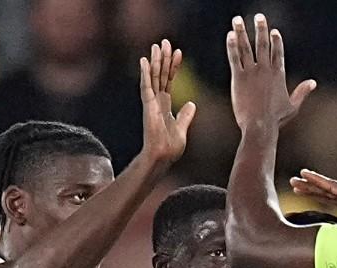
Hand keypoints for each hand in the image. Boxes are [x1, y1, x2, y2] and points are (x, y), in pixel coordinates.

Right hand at [139, 39, 195, 165]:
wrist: (162, 158)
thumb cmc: (170, 148)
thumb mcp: (182, 128)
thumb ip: (186, 116)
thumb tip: (192, 104)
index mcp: (165, 105)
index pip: (169, 81)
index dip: (173, 66)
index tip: (178, 52)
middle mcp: (157, 101)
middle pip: (160, 75)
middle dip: (163, 58)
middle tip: (165, 41)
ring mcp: (151, 103)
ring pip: (153, 77)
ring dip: (155, 60)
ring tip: (157, 45)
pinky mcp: (147, 106)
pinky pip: (146, 86)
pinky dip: (144, 73)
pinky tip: (144, 60)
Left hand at [227, 14, 315, 130]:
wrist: (259, 126)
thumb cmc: (276, 119)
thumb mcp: (293, 106)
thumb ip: (302, 92)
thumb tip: (313, 82)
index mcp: (278, 75)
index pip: (278, 52)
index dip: (276, 40)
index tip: (273, 31)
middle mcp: (265, 70)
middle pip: (263, 44)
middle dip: (261, 29)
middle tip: (259, 16)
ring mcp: (251, 73)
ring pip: (246, 47)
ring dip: (241, 32)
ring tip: (237, 19)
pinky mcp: (238, 78)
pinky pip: (235, 58)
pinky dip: (232, 46)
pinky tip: (230, 35)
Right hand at [289, 169, 336, 218]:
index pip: (334, 187)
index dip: (318, 181)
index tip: (303, 175)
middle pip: (329, 188)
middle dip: (311, 184)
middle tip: (293, 180)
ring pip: (331, 193)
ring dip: (315, 190)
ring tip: (298, 188)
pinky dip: (325, 198)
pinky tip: (318, 197)